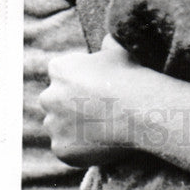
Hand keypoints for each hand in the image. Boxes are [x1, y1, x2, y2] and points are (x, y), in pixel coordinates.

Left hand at [39, 35, 143, 166]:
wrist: (140, 112)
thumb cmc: (131, 78)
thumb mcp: (119, 51)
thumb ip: (107, 45)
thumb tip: (107, 41)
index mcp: (59, 69)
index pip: (60, 73)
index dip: (78, 80)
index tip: (95, 87)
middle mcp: (49, 96)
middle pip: (55, 101)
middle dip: (70, 105)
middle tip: (97, 110)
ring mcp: (54, 125)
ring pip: (59, 126)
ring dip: (73, 128)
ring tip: (102, 128)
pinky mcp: (61, 149)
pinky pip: (67, 148)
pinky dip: (80, 148)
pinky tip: (101, 142)